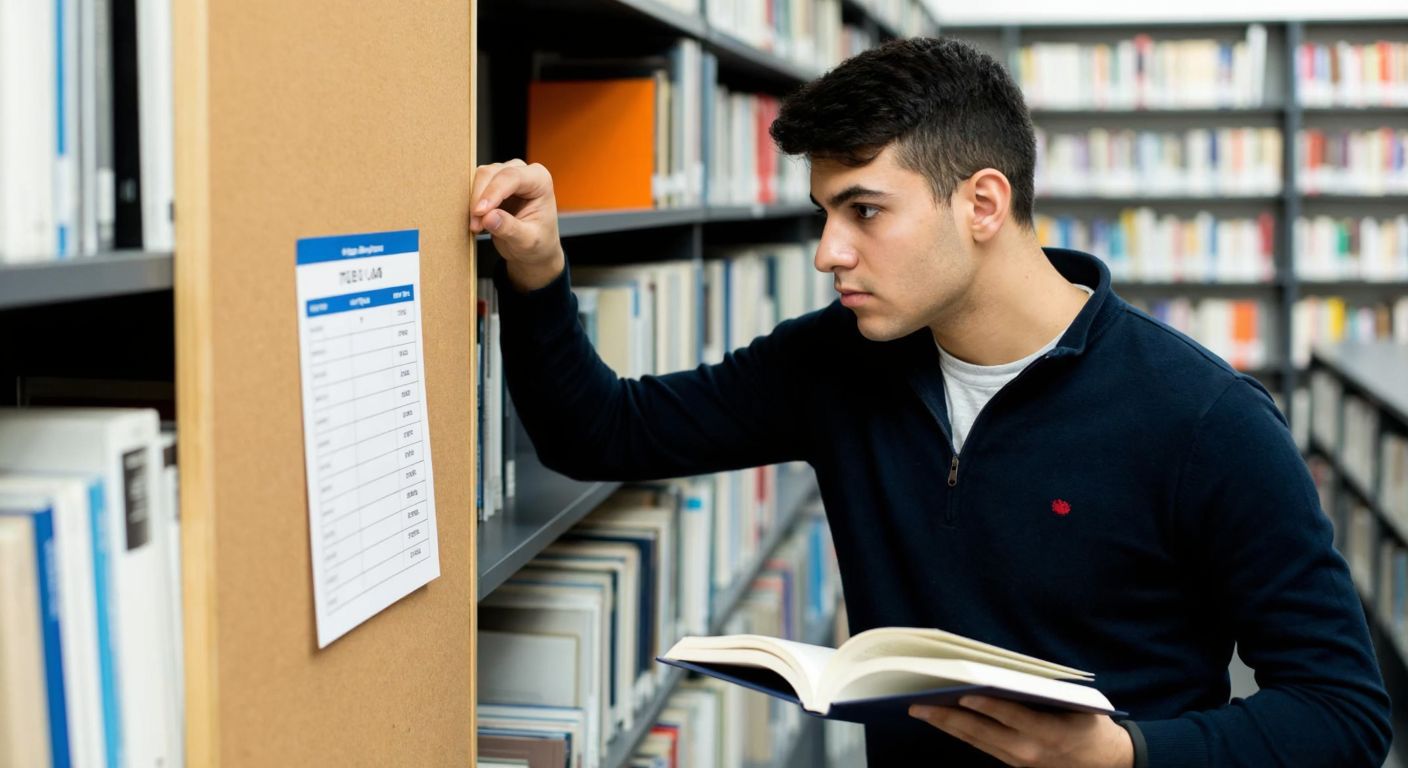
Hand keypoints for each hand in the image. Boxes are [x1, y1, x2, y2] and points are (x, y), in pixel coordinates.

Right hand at [469, 159, 565, 291]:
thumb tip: (488, 217)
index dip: (493, 192)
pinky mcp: (493, 181)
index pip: (512, 177)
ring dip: (474, 201)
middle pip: (491, 173)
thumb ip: (510, 229)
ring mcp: (506, 173)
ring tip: (478, 226)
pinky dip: (472, 201)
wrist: (534, 248)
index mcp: (540, 180)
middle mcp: (524, 171)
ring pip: (480, 176)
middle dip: (479, 199)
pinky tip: (477, 220)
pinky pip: (475, 184)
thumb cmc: (538, 242)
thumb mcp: (527, 241)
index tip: (480, 212)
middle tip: (476, 226)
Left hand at [909, 696, 1132, 767]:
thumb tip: (1000, 673)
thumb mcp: (1075, 705)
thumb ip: (1040, 692)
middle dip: (947, 717)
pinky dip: (960, 732)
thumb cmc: (1090, 723)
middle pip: (981, 733)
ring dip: (946, 725)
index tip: (961, 695)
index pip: (1011, 718)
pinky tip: (943, 719)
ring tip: (921, 709)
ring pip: (975, 741)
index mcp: (1049, 733)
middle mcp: (1029, 751)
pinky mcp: (1013, 764)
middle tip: (918, 703)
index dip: (985, 707)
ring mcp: (1019, 761)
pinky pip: (981, 746)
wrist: (1107, 763)